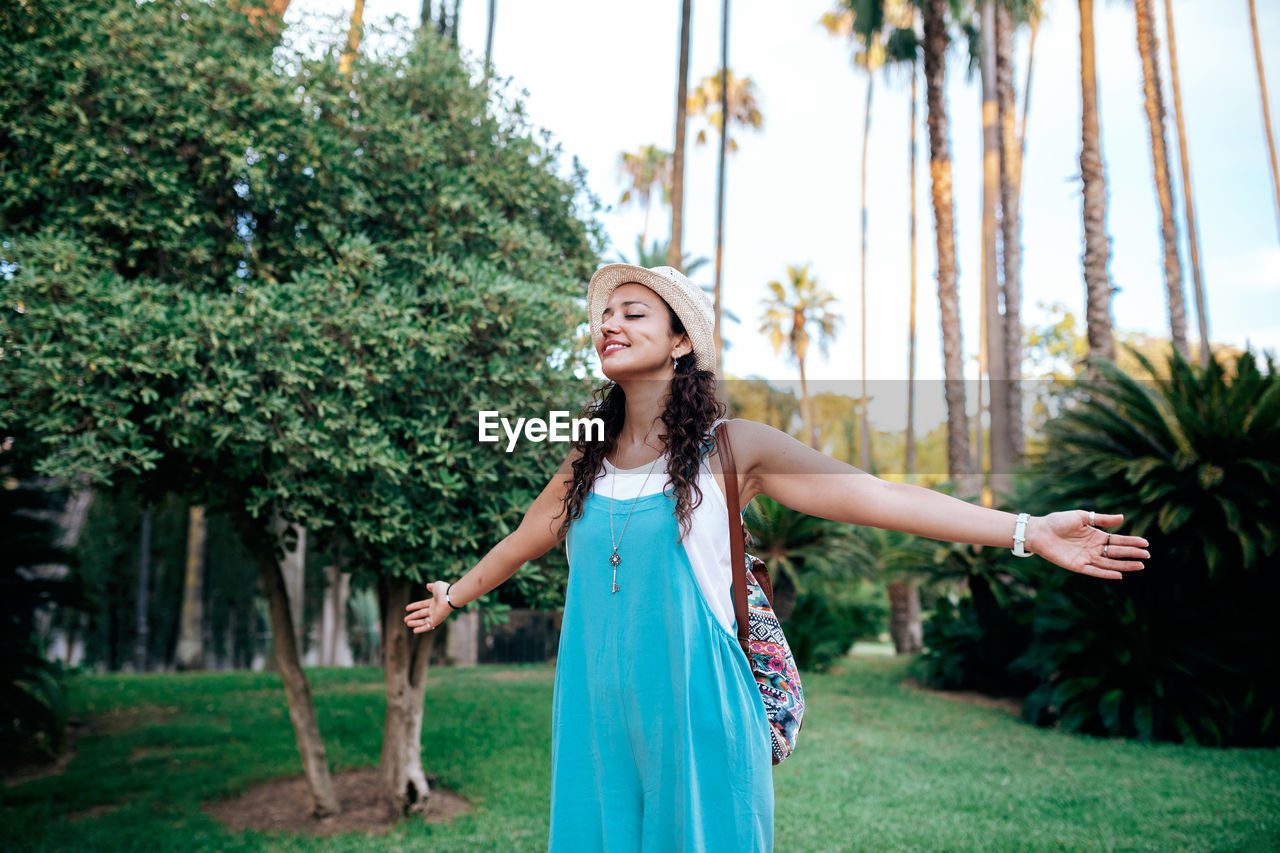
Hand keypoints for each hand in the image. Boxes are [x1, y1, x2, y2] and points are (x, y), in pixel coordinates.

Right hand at [403, 581, 452, 633]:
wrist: (450, 597)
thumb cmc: (444, 591)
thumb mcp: (436, 586)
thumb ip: (431, 587)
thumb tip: (428, 585)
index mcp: (434, 601)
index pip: (422, 604)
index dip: (415, 606)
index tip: (407, 608)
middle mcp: (434, 609)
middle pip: (421, 614)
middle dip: (413, 616)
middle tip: (405, 619)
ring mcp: (435, 616)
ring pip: (423, 621)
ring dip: (415, 623)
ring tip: (407, 623)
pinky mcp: (436, 621)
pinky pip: (427, 626)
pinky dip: (421, 629)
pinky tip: (414, 631)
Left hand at [1025, 511, 1149, 579]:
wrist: (1039, 531)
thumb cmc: (1058, 521)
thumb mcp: (1081, 517)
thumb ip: (1101, 519)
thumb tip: (1122, 518)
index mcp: (1096, 536)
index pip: (1118, 540)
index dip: (1132, 542)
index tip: (1146, 544)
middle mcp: (1093, 548)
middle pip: (1116, 552)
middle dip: (1132, 554)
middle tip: (1147, 556)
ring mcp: (1086, 558)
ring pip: (1109, 563)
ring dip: (1124, 565)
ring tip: (1140, 566)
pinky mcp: (1077, 566)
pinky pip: (1094, 571)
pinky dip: (1106, 573)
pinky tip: (1119, 574)